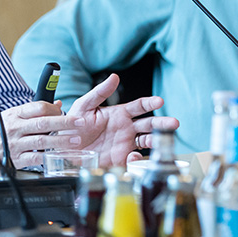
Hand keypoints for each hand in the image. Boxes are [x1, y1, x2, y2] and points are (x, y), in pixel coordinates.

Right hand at [0, 100, 74, 176]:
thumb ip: (33, 111)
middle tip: (80, 123)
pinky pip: (36, 158)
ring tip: (76, 141)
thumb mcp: (10, 116)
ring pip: (43, 140)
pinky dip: (48, 157)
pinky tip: (59, 156)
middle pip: (44, 122)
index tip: (65, 111)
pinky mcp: (16, 159)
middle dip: (65, 123)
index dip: (55, 109)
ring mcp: (16, 144)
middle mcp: (16, 128)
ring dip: (62, 141)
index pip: (38, 107)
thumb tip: (57, 104)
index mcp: (15, 114)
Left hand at [62, 73, 178, 166]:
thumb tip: (114, 77)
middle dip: (162, 123)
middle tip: (173, 123)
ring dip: (156, 140)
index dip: (150, 103)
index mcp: (119, 114)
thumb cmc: (74, 124)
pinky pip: (134, 159)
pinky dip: (137, 158)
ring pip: (147, 141)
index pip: (139, 107)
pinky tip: (134, 155)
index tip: (159, 101)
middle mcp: (126, 129)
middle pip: (149, 125)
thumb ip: (99, 92)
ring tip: (161, 140)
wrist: (64, 146)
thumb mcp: (84, 106)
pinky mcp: (120, 158)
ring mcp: (125, 144)